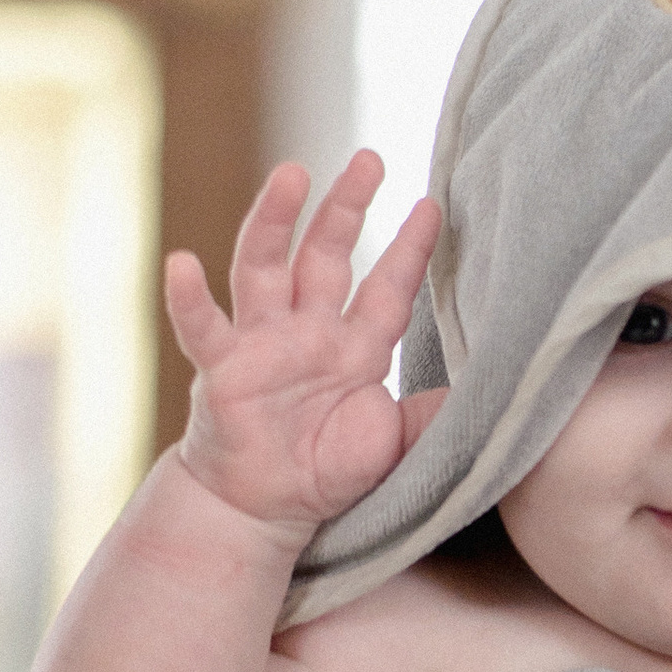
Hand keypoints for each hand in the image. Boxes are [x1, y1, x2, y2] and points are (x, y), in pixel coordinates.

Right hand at [168, 151, 444, 536]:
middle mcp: (307, 331)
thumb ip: (432, 417)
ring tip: (293, 173)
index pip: (387, 286)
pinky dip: (189, 298)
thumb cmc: (327, 472)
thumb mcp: (393, 445)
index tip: (434, 206)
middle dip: (346, 205)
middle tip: (370, 159)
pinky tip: (180, 264)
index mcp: (354, 347)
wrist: (266, 511)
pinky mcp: (222, 370)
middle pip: (326, 253)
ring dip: (275, 219)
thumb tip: (491, 396)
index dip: (409, 248)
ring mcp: (261, 344)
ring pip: (265, 266)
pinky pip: (202, 328)